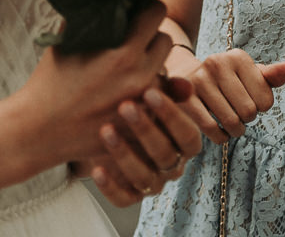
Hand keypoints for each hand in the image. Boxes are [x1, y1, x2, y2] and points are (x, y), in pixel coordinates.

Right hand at [24, 1, 172, 163]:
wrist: (38, 130)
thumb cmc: (49, 84)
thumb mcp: (66, 42)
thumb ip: (91, 19)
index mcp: (123, 52)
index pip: (156, 14)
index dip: (148, 8)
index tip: (139, 10)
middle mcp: (139, 75)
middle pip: (165, 41)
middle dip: (152, 36)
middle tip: (134, 38)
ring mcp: (142, 101)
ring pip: (164, 70)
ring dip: (151, 65)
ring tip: (126, 68)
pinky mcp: (139, 121)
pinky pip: (155, 98)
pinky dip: (145, 91)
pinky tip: (123, 90)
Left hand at [86, 83, 202, 203]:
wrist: (112, 128)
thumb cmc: (140, 109)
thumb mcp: (152, 97)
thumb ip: (168, 90)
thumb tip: (184, 86)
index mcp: (185, 145)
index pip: (188, 136)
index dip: (171, 116)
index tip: (150, 92)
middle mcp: (172, 167)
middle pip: (165, 155)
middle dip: (145, 130)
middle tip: (125, 106)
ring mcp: (152, 184)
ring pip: (143, 177)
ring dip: (124, 154)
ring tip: (105, 130)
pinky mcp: (129, 196)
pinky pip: (122, 199)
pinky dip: (109, 186)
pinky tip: (96, 169)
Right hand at [170, 49, 284, 143]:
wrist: (184, 77)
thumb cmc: (226, 80)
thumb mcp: (248, 75)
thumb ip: (270, 77)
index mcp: (238, 57)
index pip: (266, 100)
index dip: (261, 107)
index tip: (250, 101)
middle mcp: (217, 63)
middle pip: (249, 112)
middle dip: (247, 119)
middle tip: (238, 113)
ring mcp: (199, 80)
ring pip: (231, 122)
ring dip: (235, 131)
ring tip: (231, 124)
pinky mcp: (184, 98)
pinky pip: (211, 129)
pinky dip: (220, 138)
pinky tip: (219, 132)